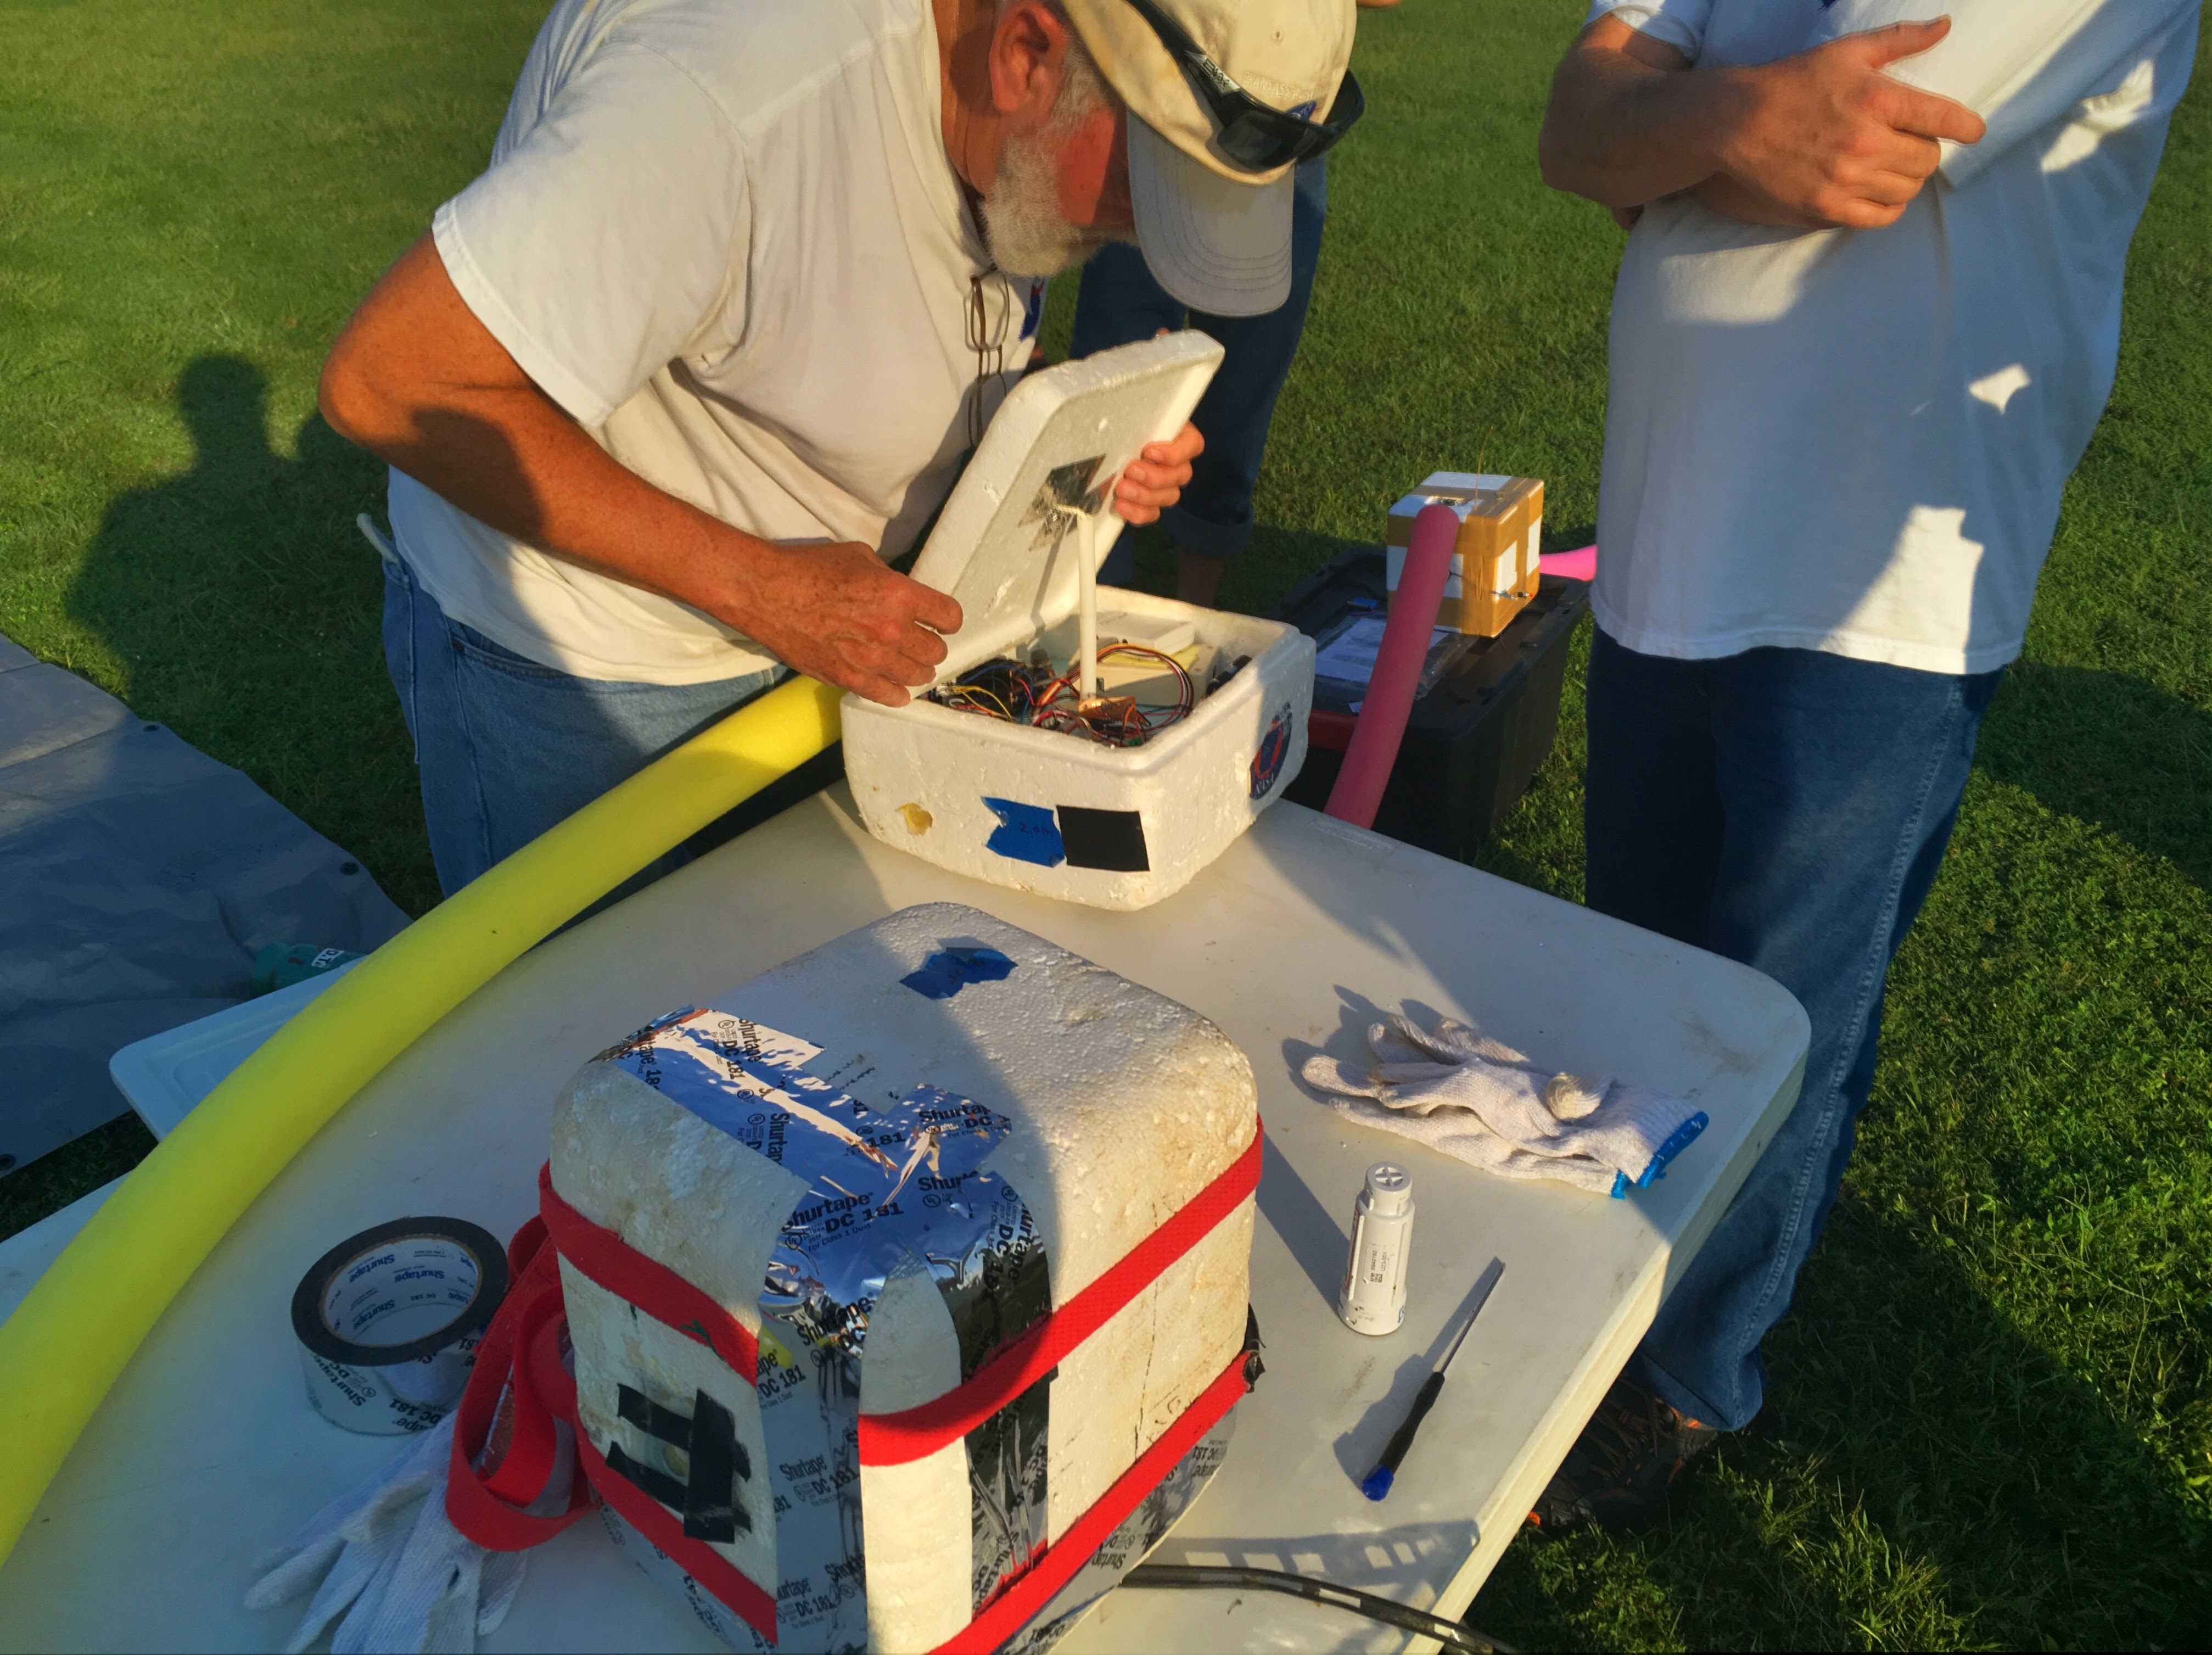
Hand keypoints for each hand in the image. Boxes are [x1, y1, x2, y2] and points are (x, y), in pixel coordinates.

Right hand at [712, 538, 962, 706]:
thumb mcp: (860, 557)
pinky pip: (889, 697)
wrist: (766, 592)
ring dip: (916, 670)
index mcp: (898, 595)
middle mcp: (891, 630)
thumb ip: (889, 579)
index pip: (949, 617)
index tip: (940, 621)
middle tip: (920, 642)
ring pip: (918, 676)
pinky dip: (897, 694)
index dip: (947, 619)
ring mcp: (871, 659)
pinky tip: (895, 687)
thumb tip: (904, 595)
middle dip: (931, 646)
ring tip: (907, 664)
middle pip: (936, 651)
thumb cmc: (809, 567)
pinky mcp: (849, 679)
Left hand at [1112, 420, 1202, 525]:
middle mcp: (1176, 462)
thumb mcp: (1128, 418)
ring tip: (1120, 488)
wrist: (1097, 446)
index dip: (1174, 453)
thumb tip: (1130, 421)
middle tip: (1130, 470)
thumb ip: (1137, 420)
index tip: (1149, 451)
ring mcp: (1164, 485)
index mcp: (1177, 435)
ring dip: (1145, 495)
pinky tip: (1121, 505)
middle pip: (1182, 475)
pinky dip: (1138, 512)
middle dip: (1154, 476)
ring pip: (1169, 496)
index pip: (1192, 444)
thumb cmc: (1117, 426)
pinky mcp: (1148, 502)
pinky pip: (1152, 513)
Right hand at [1709, 19, 1985, 229]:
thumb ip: (1901, 39)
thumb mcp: (1847, 52)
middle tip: (1911, 142)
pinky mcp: (1826, 208)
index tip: (1973, 130)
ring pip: (1908, 189)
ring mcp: (1845, 181)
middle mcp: (1866, 143)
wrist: (1736, 123)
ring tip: (1892, 165)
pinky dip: (1889, 206)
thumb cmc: (1793, 82)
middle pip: (1928, 159)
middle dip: (1927, 150)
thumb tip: (1946, 26)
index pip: (1945, 119)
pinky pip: (1880, 217)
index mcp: (1878, 100)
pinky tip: (1881, 191)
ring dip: (1908, 177)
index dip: (1968, 126)